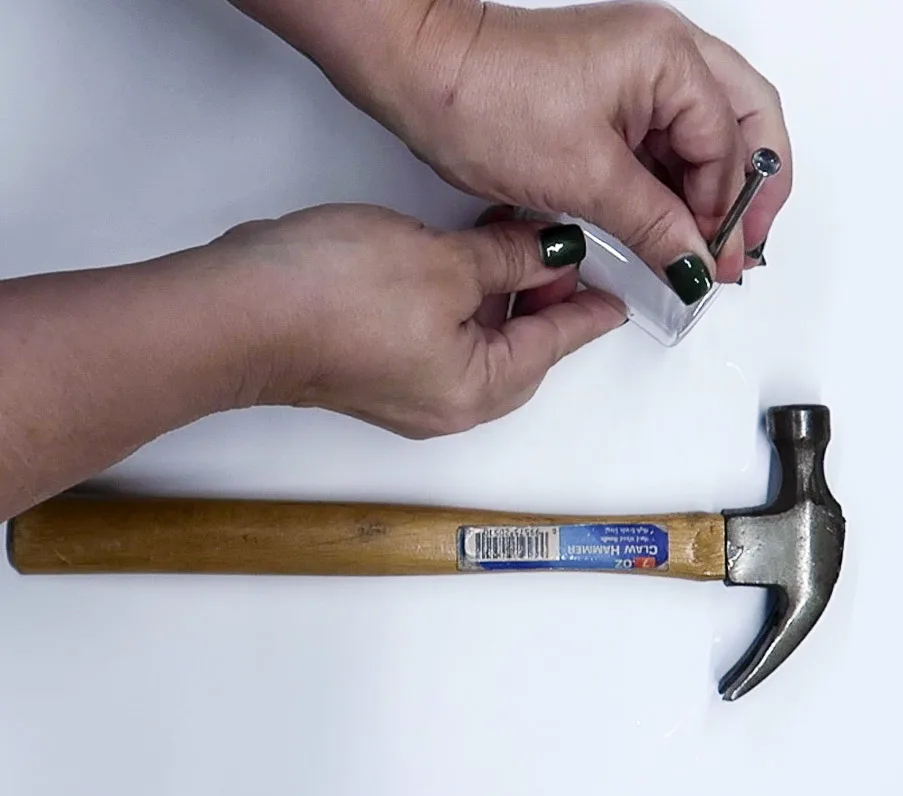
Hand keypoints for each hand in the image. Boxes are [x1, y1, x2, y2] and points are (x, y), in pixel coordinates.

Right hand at [215, 203, 624, 437]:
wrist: (236, 310)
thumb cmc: (330, 299)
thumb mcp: (446, 262)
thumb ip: (510, 258)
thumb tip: (550, 252)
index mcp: (478, 390)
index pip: (554, 344)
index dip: (589, 310)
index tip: (617, 296)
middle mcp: (446, 402)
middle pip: (520, 346)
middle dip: (544, 295)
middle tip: (562, 247)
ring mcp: (407, 387)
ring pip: (478, 336)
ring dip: (499, 289)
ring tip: (513, 237)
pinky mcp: (374, 363)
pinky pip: (440, 331)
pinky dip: (460, 296)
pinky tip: (462, 255)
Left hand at [417, 0, 791, 289]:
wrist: (423, 77)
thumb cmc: (488, 100)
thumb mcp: (586, 178)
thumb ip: (655, 224)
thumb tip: (695, 262)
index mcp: (671, 59)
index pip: (729, 147)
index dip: (729, 214)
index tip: (718, 267)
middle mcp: (666, 54)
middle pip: (745, 122)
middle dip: (751, 190)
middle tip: (743, 250)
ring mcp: (640, 71)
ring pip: (708, 132)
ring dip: (712, 189)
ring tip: (707, 246)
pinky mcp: (612, 93)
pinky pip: (666, 139)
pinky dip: (675, 182)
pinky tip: (672, 222)